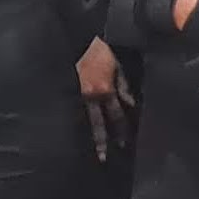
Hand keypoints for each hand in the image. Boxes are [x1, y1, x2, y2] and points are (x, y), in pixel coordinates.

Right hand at [76, 37, 128, 154]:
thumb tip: (131, 103)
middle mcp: (90, 97)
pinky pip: (73, 110)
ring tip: (87, 149)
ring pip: (83, 119)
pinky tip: (73, 131)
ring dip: (87, 134)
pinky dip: (74, 121)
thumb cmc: (99, 51)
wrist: (77, 40)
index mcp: (105, 90)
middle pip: (97, 123)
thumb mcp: (117, 66)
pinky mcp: (67, 91)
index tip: (123, 143)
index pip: (115, 115)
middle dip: (101, 141)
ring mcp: (76, 95)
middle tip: (103, 158)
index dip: (121, 129)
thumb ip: (123, 86)